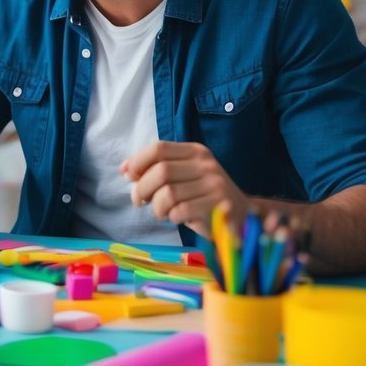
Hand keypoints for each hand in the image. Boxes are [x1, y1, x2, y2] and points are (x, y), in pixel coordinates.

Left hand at [120, 141, 250, 237]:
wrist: (240, 216)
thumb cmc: (202, 196)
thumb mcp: (182, 175)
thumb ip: (156, 169)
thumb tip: (125, 170)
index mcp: (195, 151)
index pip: (158, 148)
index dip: (137, 162)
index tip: (128, 176)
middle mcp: (206, 164)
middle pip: (160, 172)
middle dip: (141, 189)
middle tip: (139, 200)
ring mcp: (214, 185)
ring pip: (167, 194)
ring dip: (156, 207)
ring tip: (162, 211)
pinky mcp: (217, 206)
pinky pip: (179, 212)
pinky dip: (172, 217)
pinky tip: (178, 217)